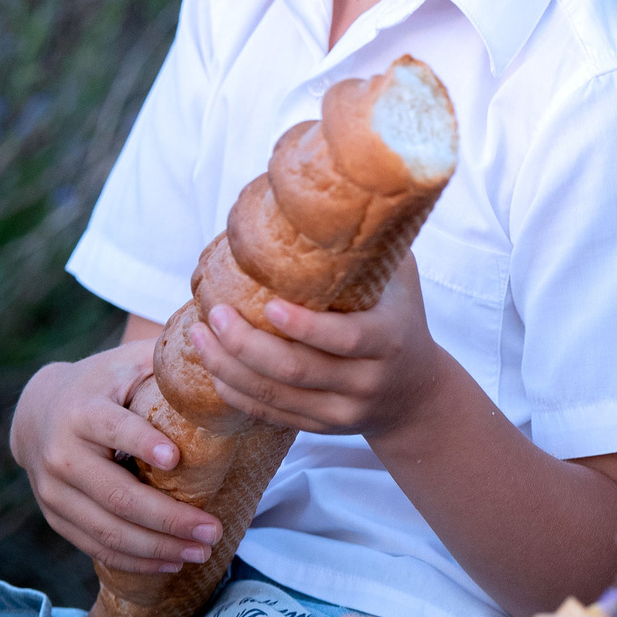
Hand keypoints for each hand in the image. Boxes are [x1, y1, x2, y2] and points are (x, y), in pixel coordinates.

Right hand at [10, 336, 223, 573]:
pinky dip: (135, 560)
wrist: (38, 410)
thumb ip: (166, 361)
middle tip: (213, 530)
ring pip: (107, 530)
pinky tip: (171, 564)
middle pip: (117, 495)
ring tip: (201, 552)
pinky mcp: (56, 517)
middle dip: (168, 518)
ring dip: (158, 548)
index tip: (175, 459)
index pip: (112, 428)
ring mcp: (53, 492)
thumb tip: (221, 352)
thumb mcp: (128, 363)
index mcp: (82, 411)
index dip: (141, 443)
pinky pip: (95, 547)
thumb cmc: (103, 384)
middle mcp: (61, 454)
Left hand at [184, 252, 451, 439]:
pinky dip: (236, 393)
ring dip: (230, 368)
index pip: (345, 339)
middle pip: (298, 371)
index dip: (304, 327)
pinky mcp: (321, 428)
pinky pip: (271, 415)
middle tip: (216, 314)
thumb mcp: (401, 281)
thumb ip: (372, 245)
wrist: (417, 393)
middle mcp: (366, 381)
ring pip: (276, 397)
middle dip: (247, 346)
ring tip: (200, 334)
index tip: (267, 305)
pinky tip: (213, 367)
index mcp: (389, 341)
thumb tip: (338, 188)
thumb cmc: (402, 318)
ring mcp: (342, 412)